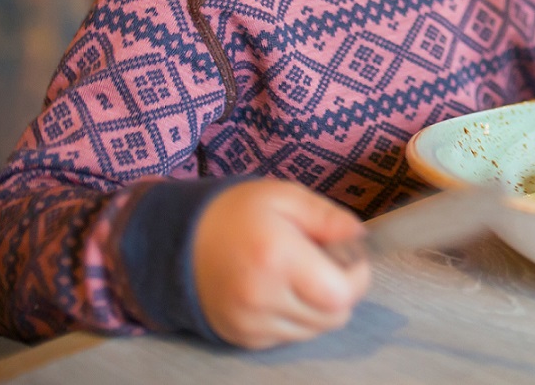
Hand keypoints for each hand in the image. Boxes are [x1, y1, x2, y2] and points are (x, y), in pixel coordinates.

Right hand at [191, 179, 369, 349]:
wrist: (175, 241)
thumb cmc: (235, 213)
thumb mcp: (284, 196)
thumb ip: (327, 216)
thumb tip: (359, 236)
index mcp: (278, 258)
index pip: (341, 294)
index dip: (357, 276)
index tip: (348, 255)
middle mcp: (263, 298)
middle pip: (333, 317)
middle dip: (341, 291)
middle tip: (326, 263)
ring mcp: (250, 323)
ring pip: (313, 330)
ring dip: (319, 307)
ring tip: (301, 276)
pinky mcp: (242, 337)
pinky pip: (289, 337)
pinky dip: (296, 318)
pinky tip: (281, 290)